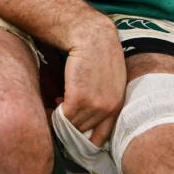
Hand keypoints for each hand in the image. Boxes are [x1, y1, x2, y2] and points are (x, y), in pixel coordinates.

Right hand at [56, 14, 125, 147]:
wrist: (91, 35)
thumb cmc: (98, 53)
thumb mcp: (110, 80)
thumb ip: (102, 99)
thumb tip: (85, 116)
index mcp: (118, 105)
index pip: (101, 137)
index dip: (86, 137)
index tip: (75, 133)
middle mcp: (109, 108)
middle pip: (84, 132)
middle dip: (71, 126)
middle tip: (62, 115)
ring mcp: (95, 104)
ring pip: (72, 125)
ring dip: (62, 118)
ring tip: (57, 104)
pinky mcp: (79, 97)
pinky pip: (63, 116)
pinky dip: (55, 112)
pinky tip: (55, 100)